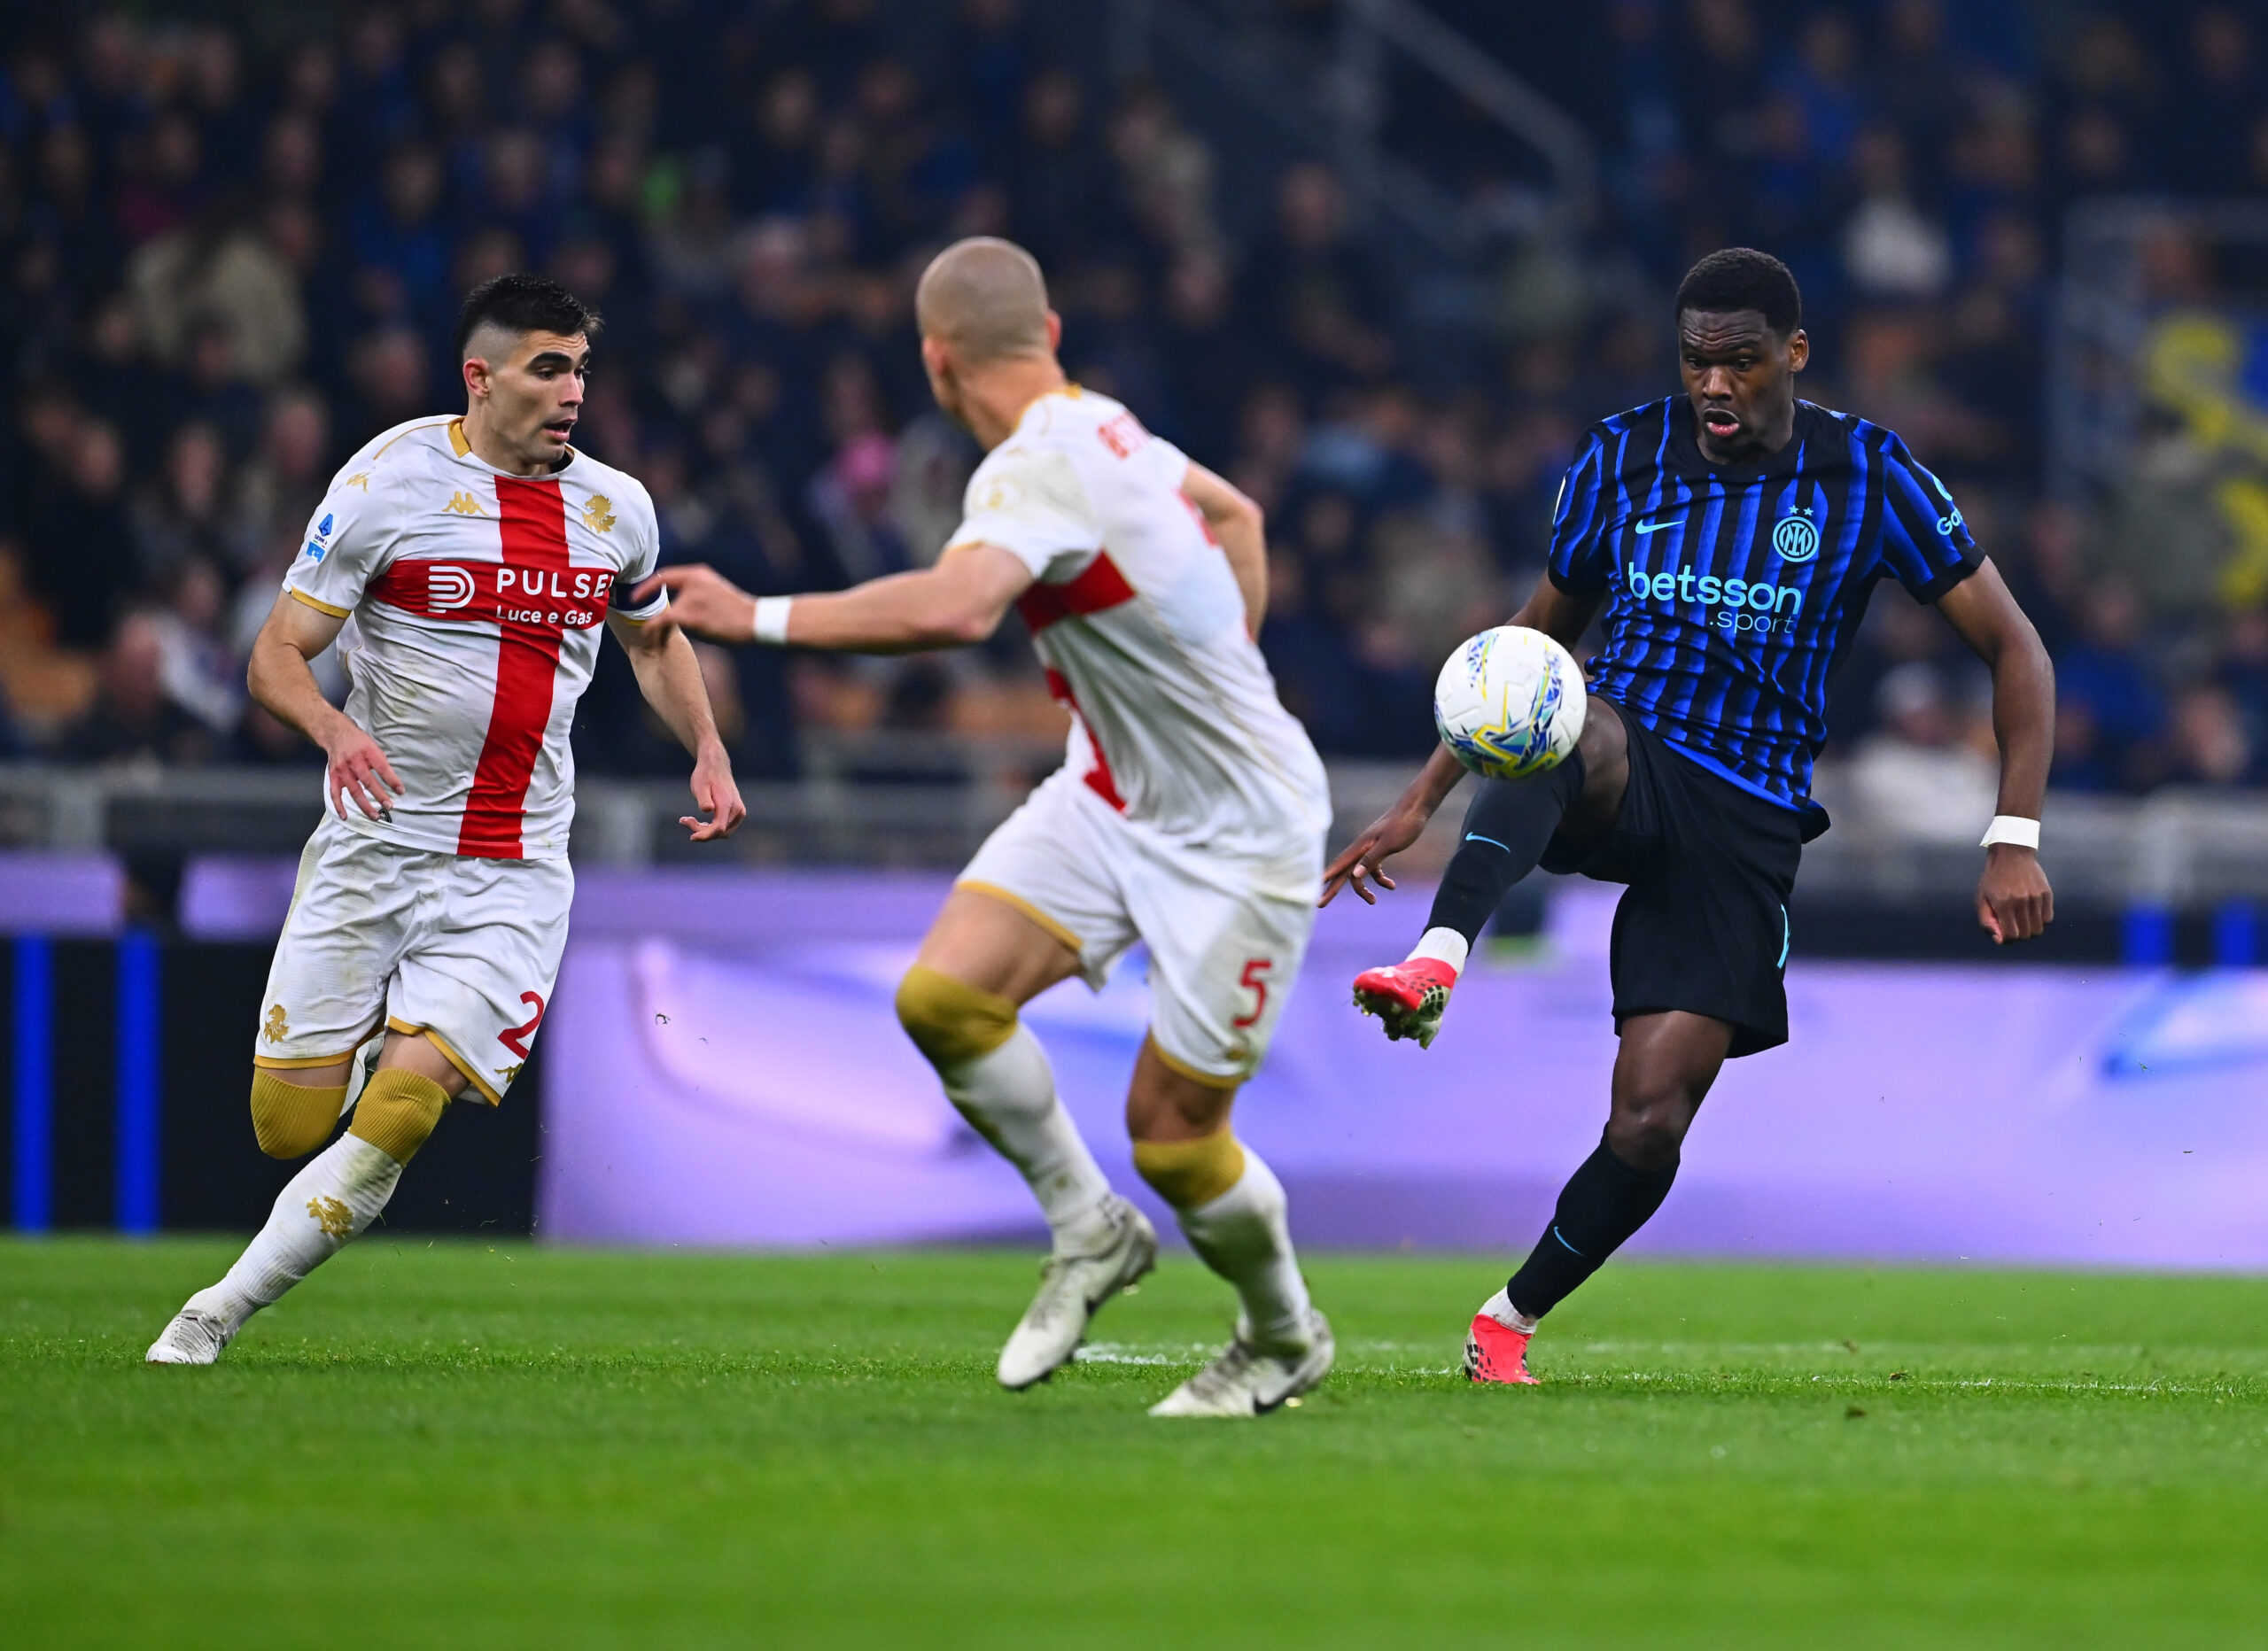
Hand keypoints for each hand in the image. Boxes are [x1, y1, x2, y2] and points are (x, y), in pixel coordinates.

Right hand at [319, 716, 403, 821]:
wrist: (336, 734)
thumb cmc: (358, 742)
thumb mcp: (373, 746)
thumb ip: (381, 762)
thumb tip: (393, 780)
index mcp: (367, 752)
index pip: (382, 768)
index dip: (392, 780)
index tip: (401, 791)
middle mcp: (354, 761)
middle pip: (368, 782)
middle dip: (380, 796)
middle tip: (389, 806)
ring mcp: (342, 770)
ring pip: (354, 791)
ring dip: (365, 805)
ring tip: (375, 816)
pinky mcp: (333, 776)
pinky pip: (335, 794)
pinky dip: (339, 806)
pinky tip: (346, 816)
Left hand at [630, 565, 757, 643]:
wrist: (755, 620)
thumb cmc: (738, 612)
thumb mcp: (716, 591)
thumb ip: (697, 592)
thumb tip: (679, 604)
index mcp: (700, 574)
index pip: (666, 575)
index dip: (648, 585)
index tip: (637, 594)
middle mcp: (694, 581)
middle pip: (660, 588)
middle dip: (644, 597)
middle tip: (632, 606)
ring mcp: (692, 597)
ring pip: (665, 610)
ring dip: (656, 619)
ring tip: (649, 629)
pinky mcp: (692, 615)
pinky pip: (664, 620)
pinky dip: (653, 626)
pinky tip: (647, 632)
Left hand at [682, 741, 745, 841]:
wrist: (716, 766)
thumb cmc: (705, 775)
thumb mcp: (700, 785)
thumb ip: (704, 799)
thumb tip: (708, 810)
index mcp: (727, 804)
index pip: (719, 828)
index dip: (705, 835)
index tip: (691, 837)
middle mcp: (737, 810)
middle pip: (720, 832)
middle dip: (702, 831)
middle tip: (685, 820)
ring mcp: (739, 812)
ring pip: (723, 832)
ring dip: (707, 831)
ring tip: (690, 820)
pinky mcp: (738, 813)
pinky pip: (725, 828)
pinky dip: (712, 828)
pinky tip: (700, 822)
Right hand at [1321, 799, 1433, 906]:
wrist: (1415, 808)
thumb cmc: (1403, 824)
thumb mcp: (1389, 844)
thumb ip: (1371, 859)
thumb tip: (1354, 876)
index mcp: (1360, 847)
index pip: (1339, 866)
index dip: (1325, 878)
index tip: (1313, 888)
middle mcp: (1360, 848)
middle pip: (1343, 872)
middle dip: (1332, 889)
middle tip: (1320, 905)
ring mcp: (1369, 849)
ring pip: (1359, 873)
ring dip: (1363, 889)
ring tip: (1373, 902)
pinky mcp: (1379, 849)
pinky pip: (1373, 868)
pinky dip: (1380, 879)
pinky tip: (1391, 886)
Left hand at [1976, 843, 2052, 943]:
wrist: (2011, 855)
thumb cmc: (1993, 879)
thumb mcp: (1982, 899)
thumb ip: (1987, 922)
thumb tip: (2000, 940)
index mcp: (2003, 903)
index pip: (2011, 936)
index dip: (2007, 939)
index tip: (2004, 932)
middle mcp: (2021, 901)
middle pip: (2026, 935)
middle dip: (2018, 934)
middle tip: (2013, 924)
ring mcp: (2036, 897)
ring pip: (2038, 930)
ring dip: (2029, 929)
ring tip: (2022, 918)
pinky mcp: (2047, 893)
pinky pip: (2048, 919)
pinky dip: (2040, 920)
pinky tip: (2032, 912)